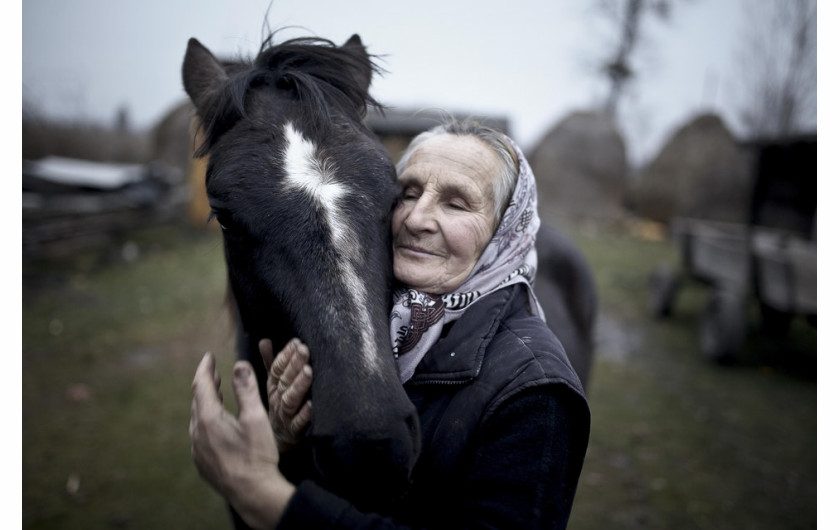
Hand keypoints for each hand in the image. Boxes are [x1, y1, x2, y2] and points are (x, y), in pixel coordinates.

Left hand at [190, 353, 293, 528]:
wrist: (253, 493)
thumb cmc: (257, 455)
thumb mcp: (256, 417)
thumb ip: (246, 389)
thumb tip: (239, 364)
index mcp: (209, 419)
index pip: (202, 385)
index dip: (205, 369)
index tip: (208, 356)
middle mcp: (198, 433)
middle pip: (197, 401)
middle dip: (206, 384)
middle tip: (214, 373)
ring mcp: (198, 450)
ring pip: (197, 419)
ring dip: (206, 403)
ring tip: (217, 394)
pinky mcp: (202, 462)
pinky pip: (199, 435)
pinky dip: (206, 421)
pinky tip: (217, 424)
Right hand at [259, 339, 312, 452]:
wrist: (277, 442)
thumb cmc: (278, 407)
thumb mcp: (273, 385)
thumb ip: (271, 363)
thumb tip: (264, 340)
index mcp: (273, 388)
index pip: (276, 369)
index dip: (285, 356)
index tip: (296, 342)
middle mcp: (277, 400)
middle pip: (284, 381)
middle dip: (294, 365)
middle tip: (304, 350)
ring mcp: (285, 416)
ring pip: (290, 400)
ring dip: (299, 385)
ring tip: (308, 371)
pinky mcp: (294, 432)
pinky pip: (299, 423)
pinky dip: (305, 414)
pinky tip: (312, 404)